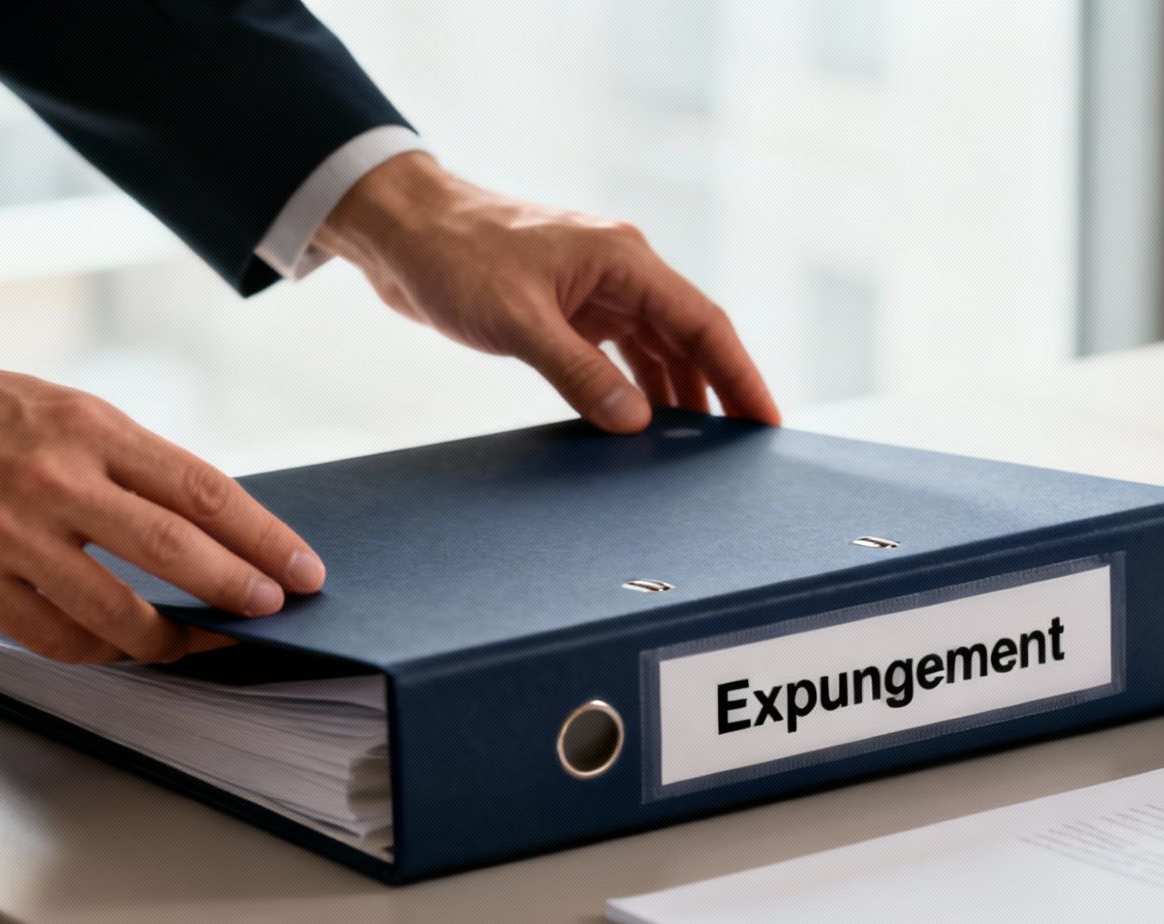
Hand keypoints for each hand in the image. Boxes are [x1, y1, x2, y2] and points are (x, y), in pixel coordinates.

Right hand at [0, 346, 324, 662]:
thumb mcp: (61, 410)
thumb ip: (129, 463)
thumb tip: (206, 523)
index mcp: (90, 428)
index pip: (203, 491)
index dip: (264, 538)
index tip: (302, 569)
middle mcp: (57, 480)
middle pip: (176, 551)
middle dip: (239, 590)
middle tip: (272, 611)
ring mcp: (12, 535)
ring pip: (119, 612)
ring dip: (172, 639)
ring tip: (198, 641)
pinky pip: (57, 638)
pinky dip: (100, 650)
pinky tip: (120, 646)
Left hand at [314, 151, 779, 432]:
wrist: (398, 229)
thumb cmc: (453, 257)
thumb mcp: (516, 320)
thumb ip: (578, 372)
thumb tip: (637, 423)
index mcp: (623, 259)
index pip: (704, 322)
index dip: (740, 374)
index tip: (765, 422)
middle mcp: (620, 271)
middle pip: (689, 338)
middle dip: (717, 392)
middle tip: (738, 452)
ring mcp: (593, 290)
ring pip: (655, 349)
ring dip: (675, 395)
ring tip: (693, 452)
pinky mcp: (566, 309)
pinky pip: (618, 353)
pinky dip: (632, 389)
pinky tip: (638, 425)